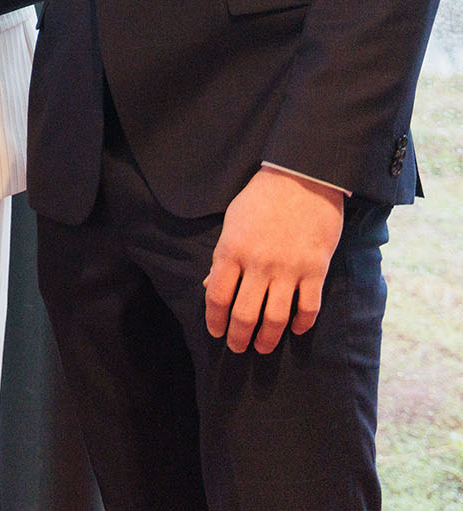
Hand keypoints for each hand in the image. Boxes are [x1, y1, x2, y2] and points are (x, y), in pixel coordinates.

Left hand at [203, 166, 345, 353]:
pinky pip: (308, 307)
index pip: (216, 297)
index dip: (214, 320)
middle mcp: (257, 265)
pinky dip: (301, 323)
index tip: (216, 332)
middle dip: (239, 337)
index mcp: (231, 251)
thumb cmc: (261, 199)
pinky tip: (295, 329)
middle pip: (244, 314)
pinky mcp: (315, 270)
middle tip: (238, 348)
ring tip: (263, 348)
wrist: (302, 179)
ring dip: (268, 339)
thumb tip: (210, 286)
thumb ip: (222, 257)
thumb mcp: (232, 224)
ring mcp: (288, 269)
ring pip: (275, 318)